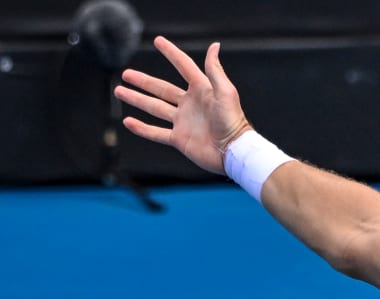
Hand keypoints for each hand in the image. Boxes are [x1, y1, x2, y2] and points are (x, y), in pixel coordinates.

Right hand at [114, 36, 251, 175]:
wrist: (233, 151)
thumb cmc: (233, 121)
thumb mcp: (225, 92)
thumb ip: (215, 70)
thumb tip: (214, 46)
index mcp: (202, 90)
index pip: (183, 66)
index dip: (171, 53)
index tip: (158, 40)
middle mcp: (190, 104)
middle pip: (161, 89)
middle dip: (143, 81)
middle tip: (126, 73)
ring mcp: (183, 122)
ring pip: (155, 108)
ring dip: (137, 99)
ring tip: (119, 91)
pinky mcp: (180, 139)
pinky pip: (156, 133)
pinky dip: (142, 128)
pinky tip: (128, 121)